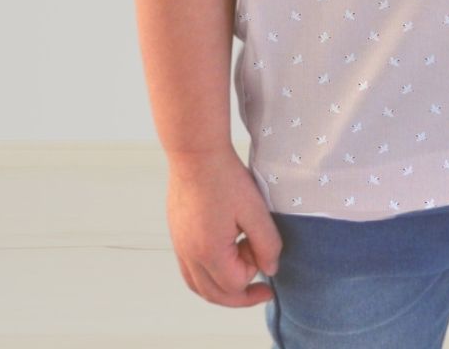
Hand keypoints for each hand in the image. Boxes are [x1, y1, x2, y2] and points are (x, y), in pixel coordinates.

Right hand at [166, 147, 282, 306]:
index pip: (235, 285)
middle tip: (264, 290)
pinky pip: (190, 269)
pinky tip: (225, 258)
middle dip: (241, 296)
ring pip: (199, 285)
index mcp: (208, 252)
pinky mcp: (177, 234)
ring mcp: (180, 245)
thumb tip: (271, 269)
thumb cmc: (225, 177)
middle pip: (214, 294)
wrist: (195, 152)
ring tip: (245, 274)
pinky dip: (208, 275)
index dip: (255, 272)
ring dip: (223, 288)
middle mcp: (189, 254)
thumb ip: (267, 243)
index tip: (265, 250)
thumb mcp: (255, 210)